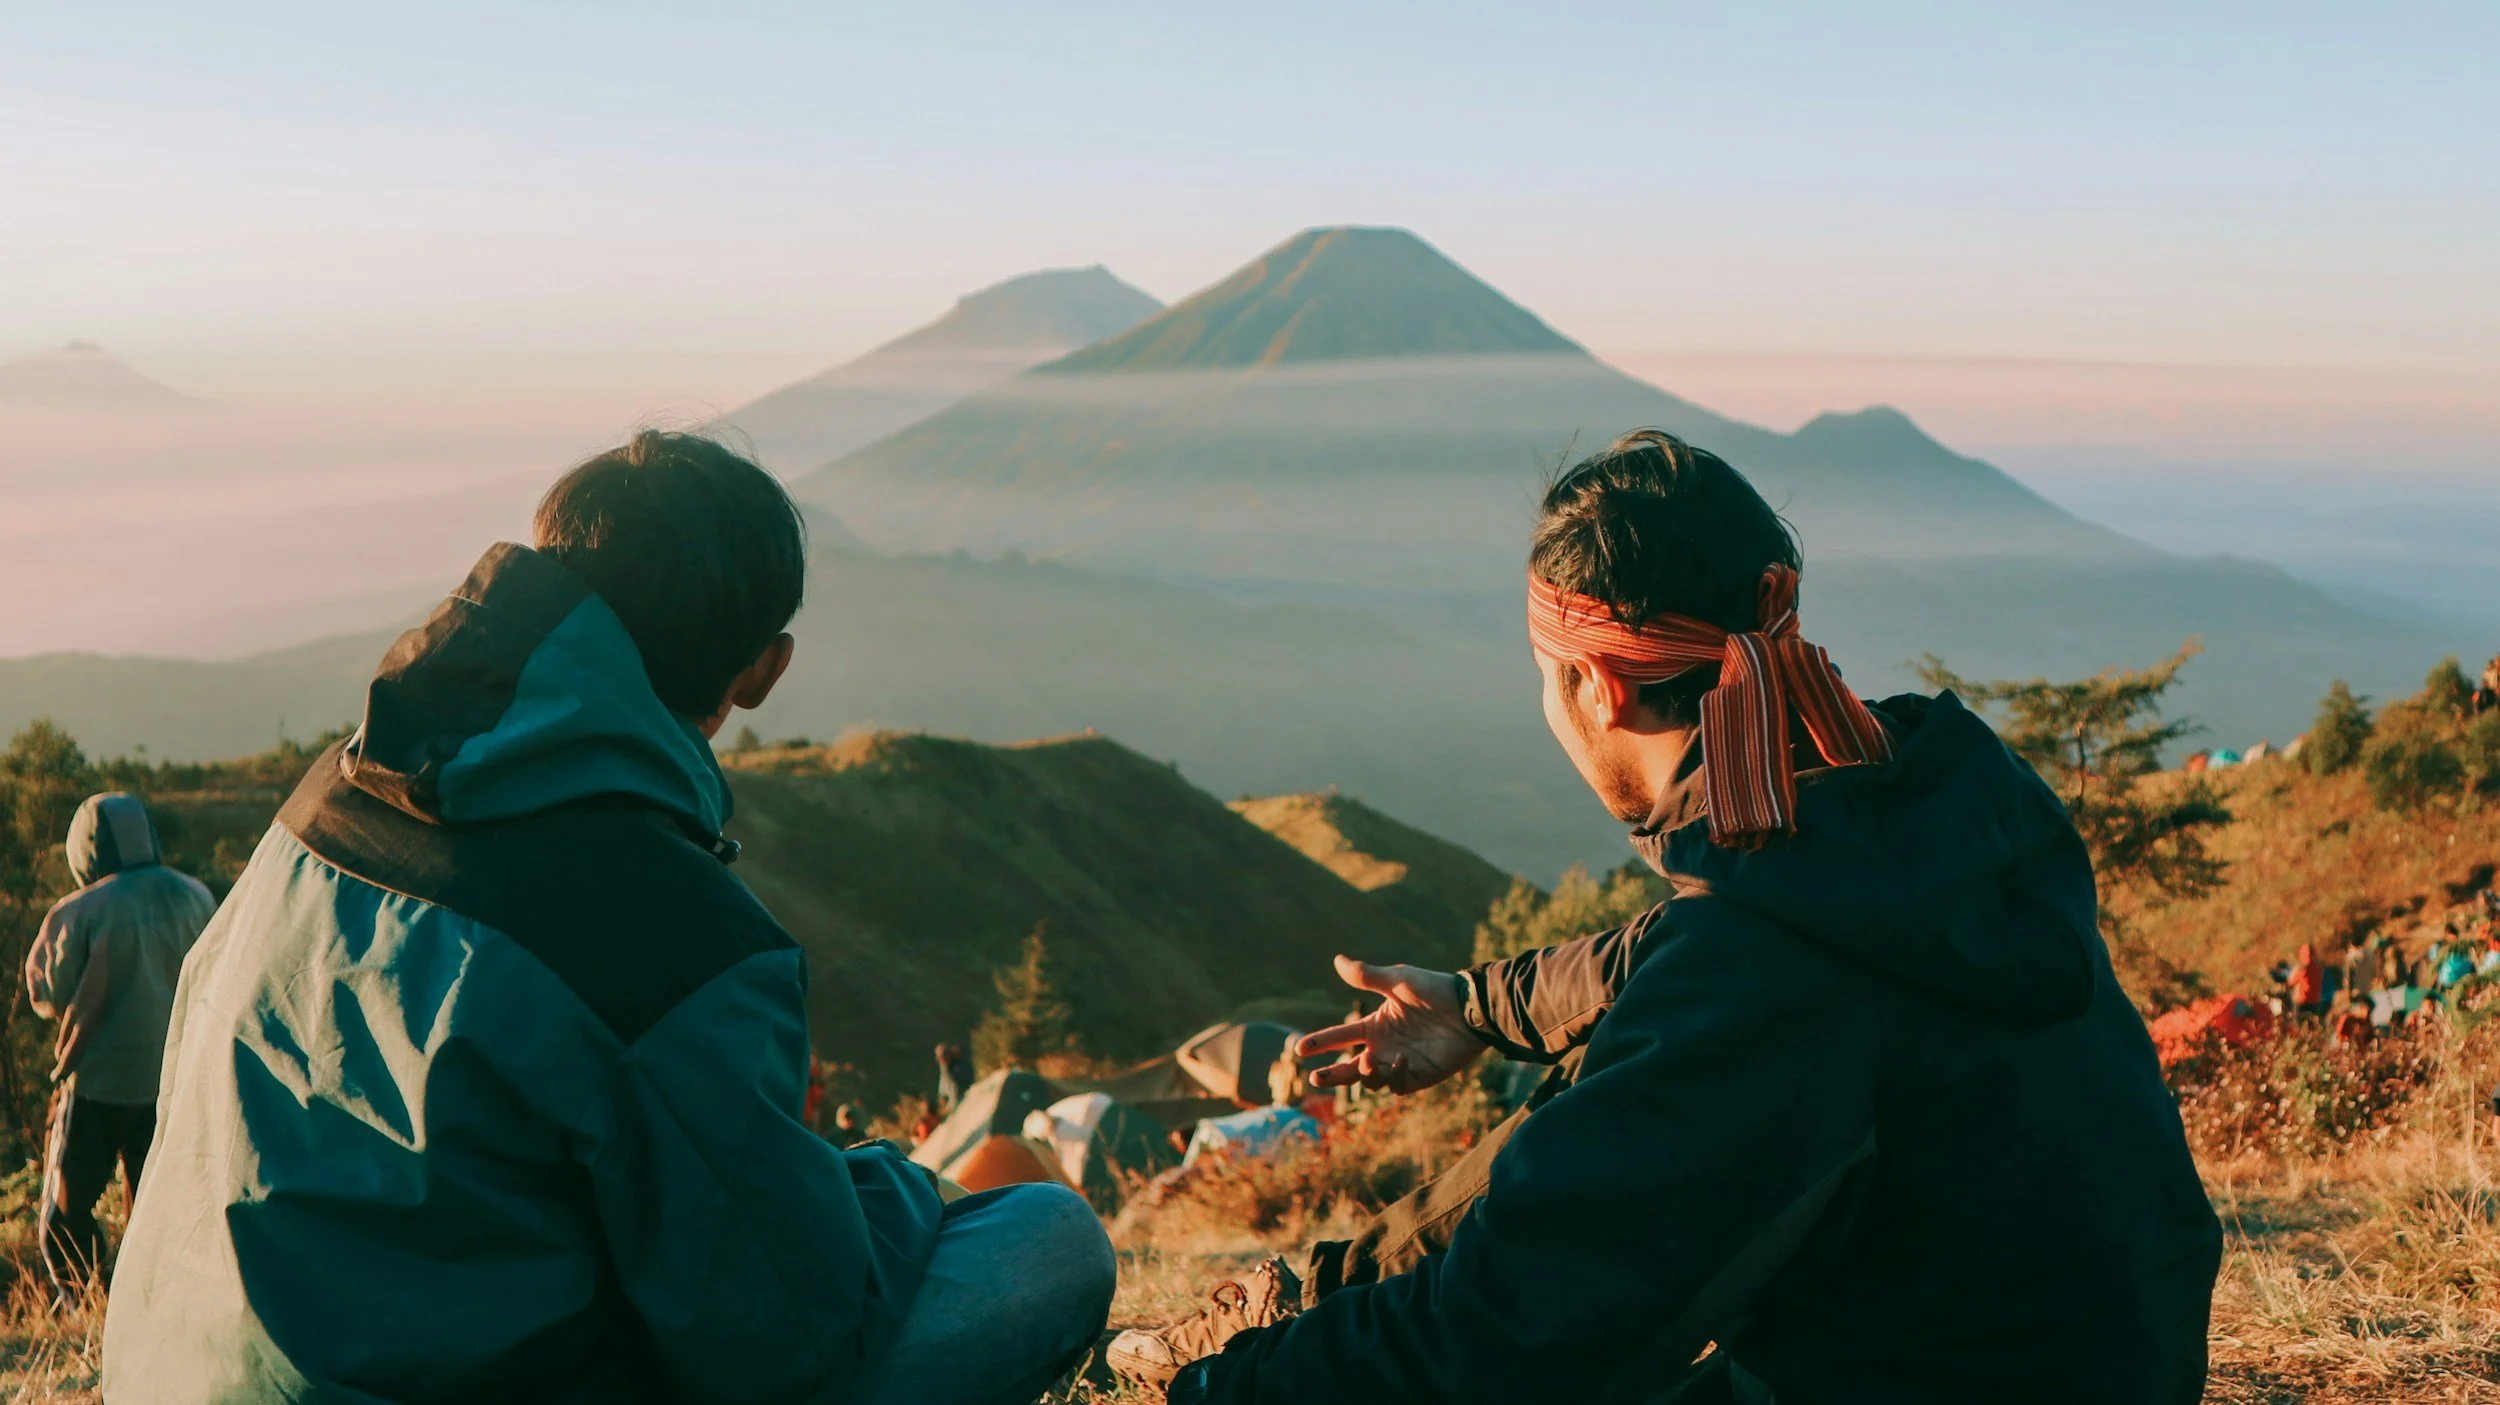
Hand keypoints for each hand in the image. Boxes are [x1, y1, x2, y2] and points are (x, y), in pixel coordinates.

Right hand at [1298, 954, 1481, 1095]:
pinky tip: (1400, 1061)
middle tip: (1315, 1080)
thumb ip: (1367, 976)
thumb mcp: (1398, 980)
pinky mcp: (1418, 1077)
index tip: (1300, 1048)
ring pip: (1369, 1081)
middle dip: (1331, 1076)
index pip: (1340, 1036)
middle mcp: (1384, 1047)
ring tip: (1366, 1061)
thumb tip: (1337, 960)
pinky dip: (1392, 1077)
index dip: (1320, 1043)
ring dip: (1362, 1075)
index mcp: (1375, 1025)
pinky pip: (1396, 1085)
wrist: (1470, 1009)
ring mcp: (1399, 1064)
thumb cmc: (1435, 990)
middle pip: (1349, 1068)